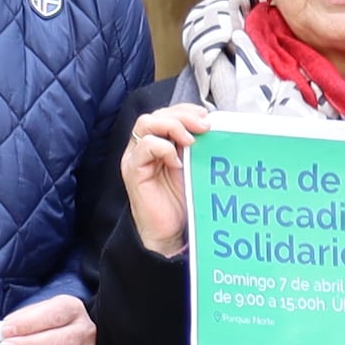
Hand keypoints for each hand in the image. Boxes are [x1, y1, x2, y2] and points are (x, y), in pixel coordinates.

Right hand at [120, 102, 214, 255]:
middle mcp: (143, 147)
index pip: (166, 113)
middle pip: (156, 115)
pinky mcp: (133, 171)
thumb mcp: (194, 167)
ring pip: (146, 124)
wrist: (169, 234)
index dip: (185, 110)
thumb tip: (211, 126)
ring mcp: (136, 158)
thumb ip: (196, 147)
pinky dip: (163, 148)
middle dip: (182, 116)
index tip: (206, 116)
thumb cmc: (181, 202)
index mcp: (157, 143)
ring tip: (191, 141)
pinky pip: (144, 147)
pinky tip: (178, 162)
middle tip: (204, 127)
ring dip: (172, 127)